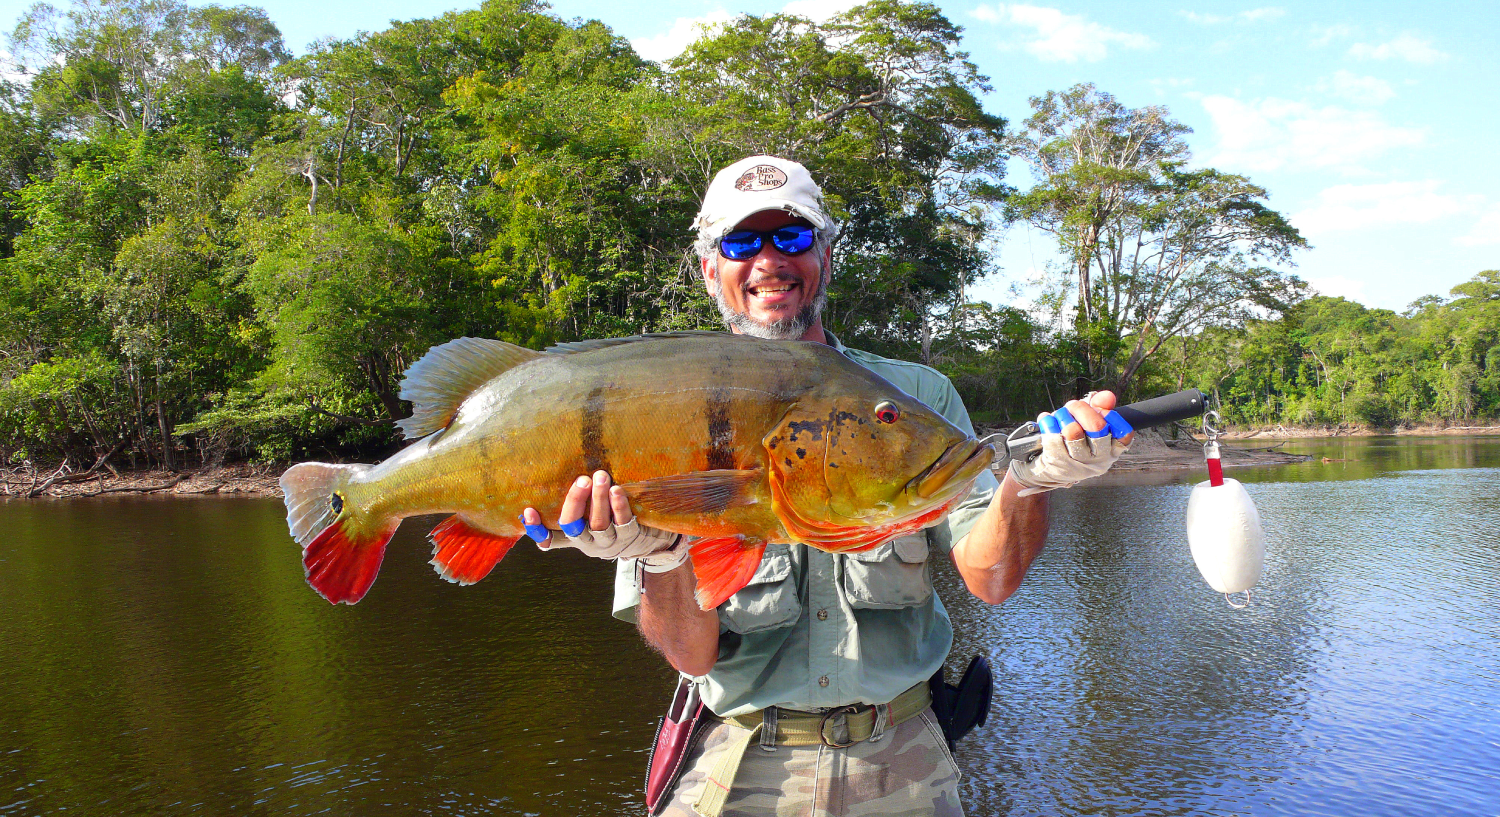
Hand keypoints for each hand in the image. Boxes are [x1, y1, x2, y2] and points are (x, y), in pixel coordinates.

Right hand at [521, 471, 683, 564]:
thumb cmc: (610, 522)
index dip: (537, 529)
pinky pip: (623, 522)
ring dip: (599, 499)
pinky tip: (617, 491)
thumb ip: (575, 505)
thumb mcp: (589, 519)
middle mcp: (587, 543)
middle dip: (575, 502)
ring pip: (599, 523)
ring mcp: (609, 542)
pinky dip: (619, 506)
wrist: (645, 541)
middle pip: (573, 526)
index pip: (549, 539)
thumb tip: (558, 470)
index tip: (528, 511)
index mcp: (573, 538)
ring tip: (600, 477)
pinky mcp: (629, 537)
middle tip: (581, 480)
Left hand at [1008, 391, 1134, 496]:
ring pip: (1073, 430)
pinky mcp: (1057, 462)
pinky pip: (1052, 435)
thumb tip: (1108, 396)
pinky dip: (1047, 421)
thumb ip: (1100, 408)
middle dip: (1082, 409)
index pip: (1123, 433)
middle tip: (1073, 406)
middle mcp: (1098, 459)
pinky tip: (1047, 420)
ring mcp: (1078, 462)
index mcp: (1111, 450)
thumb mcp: (1090, 425)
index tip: (1100, 410)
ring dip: (1063, 414)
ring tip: (1060, 414)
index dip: (1111, 416)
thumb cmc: (1075, 443)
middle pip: (1097, 427)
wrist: (1051, 470)